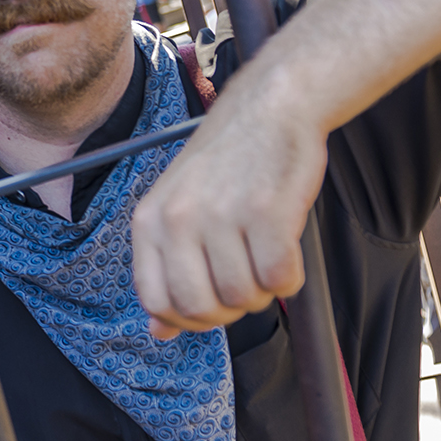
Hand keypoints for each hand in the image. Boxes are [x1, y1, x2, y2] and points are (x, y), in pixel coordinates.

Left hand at [131, 93, 326, 338]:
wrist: (271, 108)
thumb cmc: (228, 162)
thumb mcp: (178, 209)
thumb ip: (166, 268)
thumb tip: (158, 332)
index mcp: (150, 220)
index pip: (155, 301)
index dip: (187, 318)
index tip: (210, 306)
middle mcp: (179, 218)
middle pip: (199, 308)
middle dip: (228, 312)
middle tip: (244, 283)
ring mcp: (222, 215)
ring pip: (242, 298)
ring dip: (262, 291)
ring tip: (265, 257)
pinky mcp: (267, 211)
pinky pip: (279, 279)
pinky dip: (290, 279)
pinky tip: (287, 252)